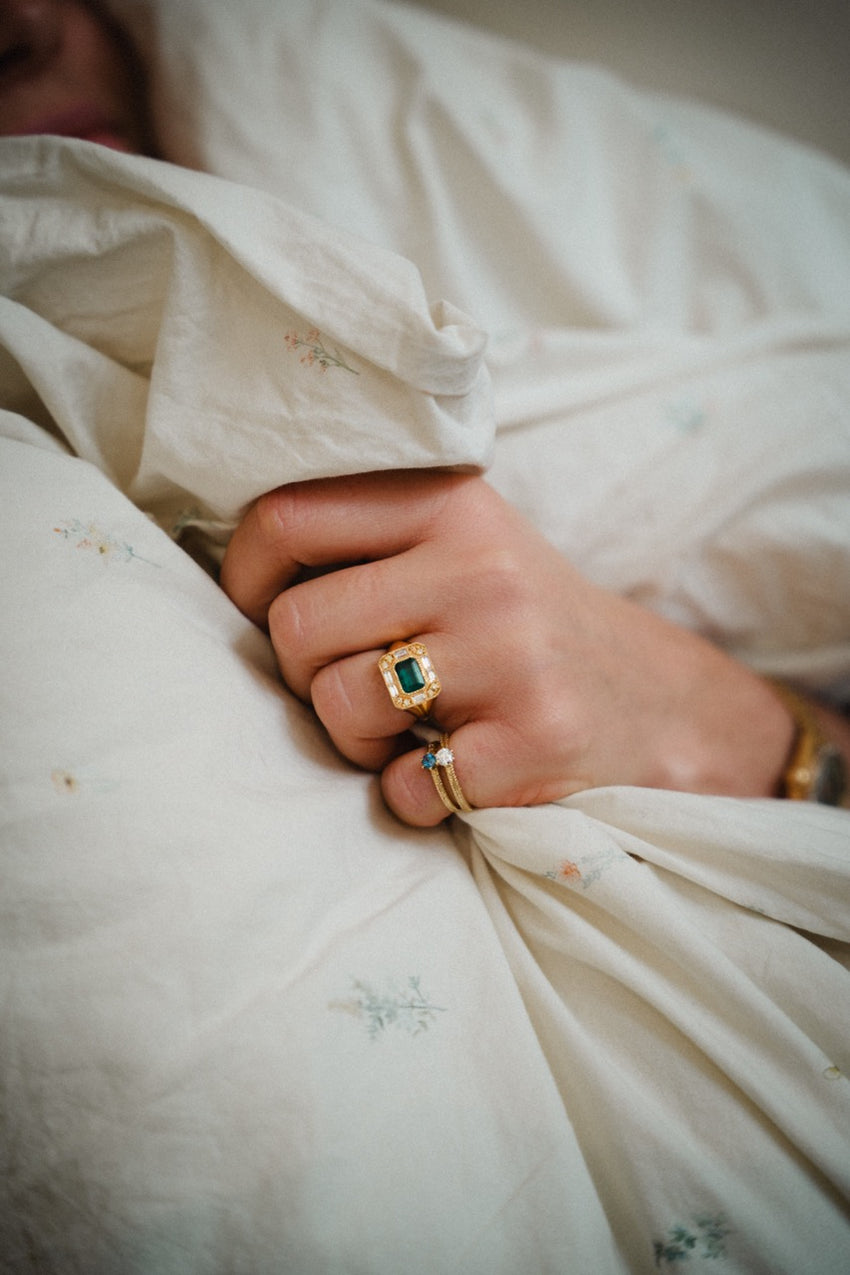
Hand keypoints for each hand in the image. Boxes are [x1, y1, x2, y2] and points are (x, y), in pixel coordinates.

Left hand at [220, 470, 794, 824]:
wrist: (658, 704)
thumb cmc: (524, 628)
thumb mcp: (464, 548)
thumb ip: (370, 541)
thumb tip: (233, 573)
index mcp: (452, 505)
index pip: (285, 518)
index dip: (243, 575)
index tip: (259, 611)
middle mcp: (483, 568)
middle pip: (297, 626)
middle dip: (303, 676)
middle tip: (353, 688)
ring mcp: (512, 657)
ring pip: (340, 706)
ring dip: (352, 743)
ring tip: (405, 733)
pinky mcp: (532, 744)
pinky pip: (402, 787)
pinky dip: (409, 797)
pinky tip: (451, 774)